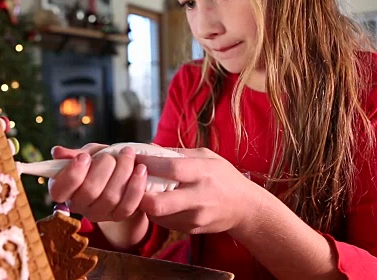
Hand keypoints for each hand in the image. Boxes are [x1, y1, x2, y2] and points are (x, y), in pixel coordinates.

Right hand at [48, 143, 147, 222]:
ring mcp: (98, 214)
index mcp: (63, 189)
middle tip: (111, 154)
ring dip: (122, 172)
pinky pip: (128, 206)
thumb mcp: (87, 154)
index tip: (84, 157)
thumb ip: (74, 154)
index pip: (59, 190)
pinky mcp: (118, 216)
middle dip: (103, 167)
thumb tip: (57, 152)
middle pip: (89, 191)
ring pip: (110, 198)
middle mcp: (78, 205)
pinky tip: (140, 169)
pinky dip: (136, 186)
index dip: (72, 174)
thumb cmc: (99, 162)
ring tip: (128, 155)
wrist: (120, 173)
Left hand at [137, 147, 262, 234]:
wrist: (245, 208)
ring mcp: (194, 217)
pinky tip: (157, 201)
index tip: (133, 158)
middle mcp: (198, 197)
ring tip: (141, 190)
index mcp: (202, 173)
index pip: (170, 169)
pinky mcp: (190, 229)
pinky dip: (156, 212)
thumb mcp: (206, 157)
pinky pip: (164, 222)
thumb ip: (177, 153)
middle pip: (158, 204)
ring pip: (157, 215)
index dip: (148, 164)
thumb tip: (148, 147)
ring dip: (145, 203)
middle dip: (139, 194)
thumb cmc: (224, 177)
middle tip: (131, 182)